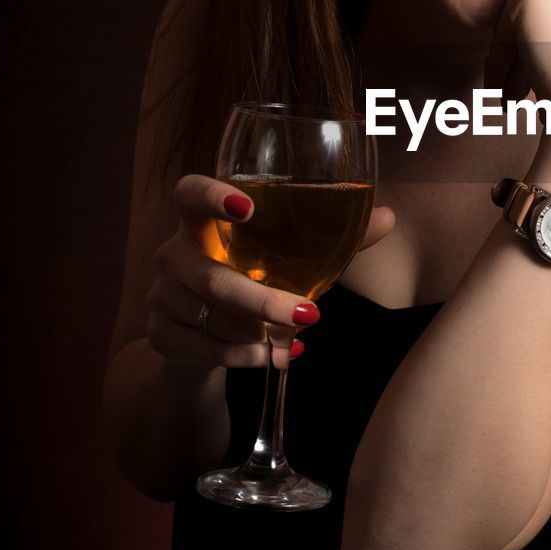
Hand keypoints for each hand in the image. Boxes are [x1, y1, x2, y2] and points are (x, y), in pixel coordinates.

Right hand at [146, 174, 395, 372]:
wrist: (203, 336)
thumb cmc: (253, 278)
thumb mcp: (287, 257)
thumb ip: (335, 237)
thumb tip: (388, 217)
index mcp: (201, 222)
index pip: (188, 193)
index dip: (209, 195)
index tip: (246, 207)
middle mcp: (173, 254)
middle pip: (209, 276)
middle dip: (261, 298)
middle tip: (311, 312)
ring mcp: (162, 296)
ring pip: (210, 317)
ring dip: (257, 331)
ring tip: (294, 336)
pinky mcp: (161, 335)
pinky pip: (206, 349)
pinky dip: (245, 356)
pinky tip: (274, 355)